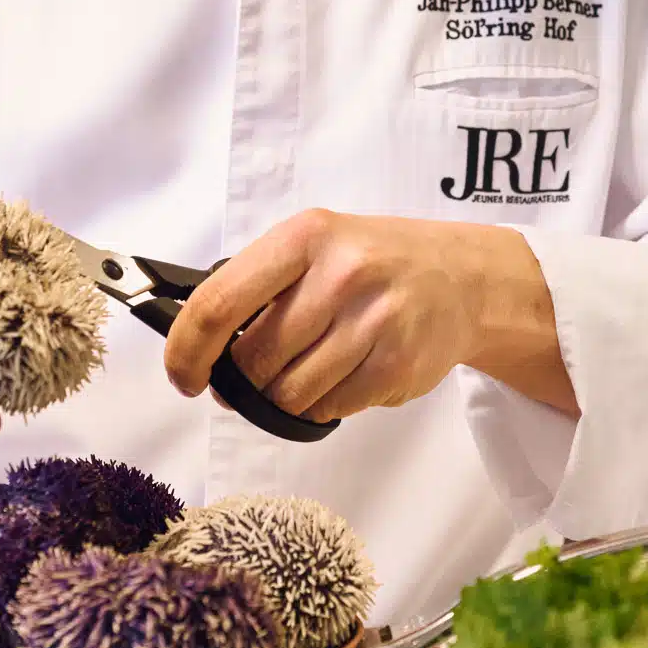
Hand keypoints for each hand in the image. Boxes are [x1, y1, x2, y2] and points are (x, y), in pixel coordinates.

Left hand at [164, 209, 576, 423]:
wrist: (464, 278)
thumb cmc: (377, 263)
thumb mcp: (316, 247)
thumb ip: (260, 287)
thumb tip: (199, 349)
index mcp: (305, 238)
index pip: (218, 302)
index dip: (186, 350)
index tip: (183, 375)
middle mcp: (339, 275)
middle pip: (252, 360)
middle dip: (242, 381)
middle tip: (250, 379)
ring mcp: (372, 320)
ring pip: (288, 393)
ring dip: (284, 398)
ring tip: (307, 372)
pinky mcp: (397, 363)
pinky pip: (329, 409)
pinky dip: (322, 406)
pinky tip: (342, 377)